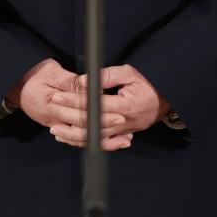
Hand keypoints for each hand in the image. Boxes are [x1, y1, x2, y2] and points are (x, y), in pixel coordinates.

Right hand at [5, 59, 132, 150]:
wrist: (15, 86)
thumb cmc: (31, 75)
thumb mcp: (50, 71)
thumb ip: (71, 82)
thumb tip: (89, 86)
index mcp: (51, 105)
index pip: (79, 112)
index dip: (99, 113)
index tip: (117, 111)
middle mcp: (53, 120)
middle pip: (83, 127)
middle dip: (105, 126)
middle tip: (123, 122)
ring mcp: (56, 125)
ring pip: (81, 138)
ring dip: (102, 139)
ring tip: (122, 138)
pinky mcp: (59, 126)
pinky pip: (77, 138)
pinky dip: (92, 140)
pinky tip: (105, 140)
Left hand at [50, 64, 170, 148]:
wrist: (164, 101)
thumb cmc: (147, 84)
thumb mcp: (129, 73)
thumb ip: (106, 76)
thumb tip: (85, 81)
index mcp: (125, 105)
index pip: (93, 104)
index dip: (73, 100)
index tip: (59, 95)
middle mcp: (122, 122)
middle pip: (91, 124)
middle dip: (68, 117)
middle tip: (52, 111)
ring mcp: (122, 132)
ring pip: (94, 138)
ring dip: (74, 135)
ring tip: (56, 130)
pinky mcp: (121, 136)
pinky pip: (101, 143)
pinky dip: (86, 142)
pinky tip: (73, 139)